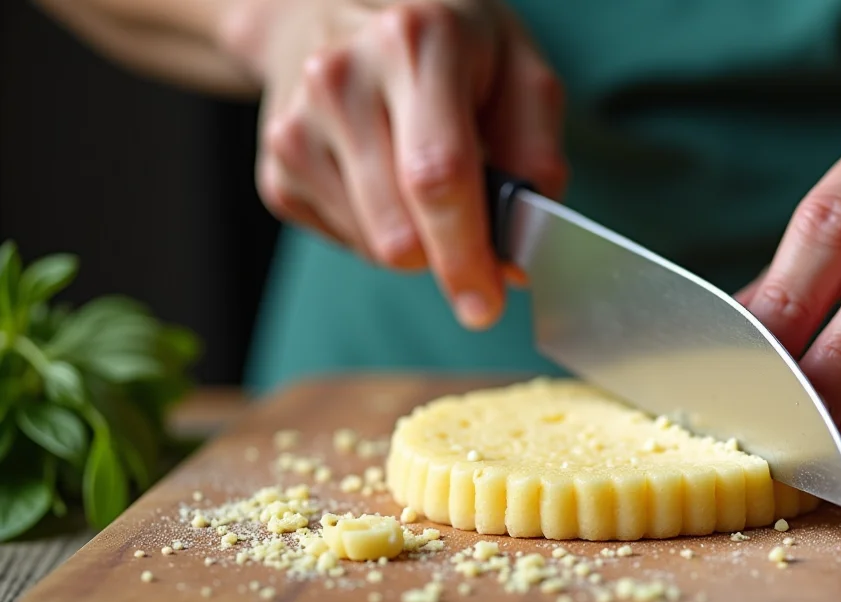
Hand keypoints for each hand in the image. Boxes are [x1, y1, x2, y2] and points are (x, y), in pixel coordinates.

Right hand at [224, 0, 566, 327]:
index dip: (465, 252)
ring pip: (375, 247)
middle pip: (398, 229)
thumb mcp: (516, 68)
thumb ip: (535, 153)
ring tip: (420, 179)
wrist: (330, 10)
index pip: (437, 174)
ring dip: (417, 242)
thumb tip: (520, 250)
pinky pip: (346, 242)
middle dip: (448, 262)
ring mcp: (297, 126)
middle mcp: (343, 79)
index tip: (487, 302)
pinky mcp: (275, 168)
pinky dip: (379, 232)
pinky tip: (381, 180)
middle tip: (477, 261)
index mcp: (416, 44)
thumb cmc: (443, 45)